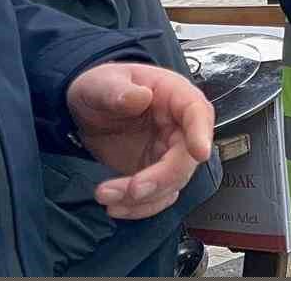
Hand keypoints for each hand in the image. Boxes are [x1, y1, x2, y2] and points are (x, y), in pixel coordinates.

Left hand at [67, 62, 213, 219]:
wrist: (88, 108)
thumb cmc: (102, 87)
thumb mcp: (102, 83)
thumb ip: (117, 91)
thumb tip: (139, 97)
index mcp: (175, 97)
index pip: (197, 112)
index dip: (202, 133)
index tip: (200, 153)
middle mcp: (180, 127)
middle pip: (187, 158)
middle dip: (161, 179)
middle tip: (132, 189)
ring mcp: (168, 152)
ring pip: (172, 183)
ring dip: (144, 199)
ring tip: (106, 195)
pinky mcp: (154, 173)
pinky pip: (158, 196)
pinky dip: (139, 208)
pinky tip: (116, 206)